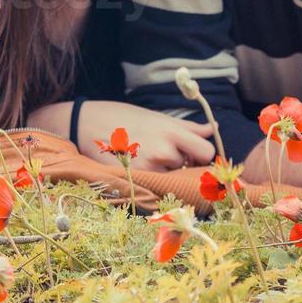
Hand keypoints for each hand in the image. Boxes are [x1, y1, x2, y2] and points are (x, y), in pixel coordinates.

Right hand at [75, 101, 216, 171]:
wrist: (87, 123)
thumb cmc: (125, 117)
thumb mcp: (159, 117)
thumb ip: (189, 128)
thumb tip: (214, 129)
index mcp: (172, 131)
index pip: (206, 152)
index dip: (202, 156)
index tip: (193, 155)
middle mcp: (164, 150)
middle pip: (188, 167)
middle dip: (180, 164)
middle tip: (162, 154)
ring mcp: (150, 167)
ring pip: (171, 177)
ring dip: (164, 172)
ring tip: (145, 157)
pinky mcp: (135, 179)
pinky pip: (155, 186)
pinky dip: (151, 180)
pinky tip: (138, 166)